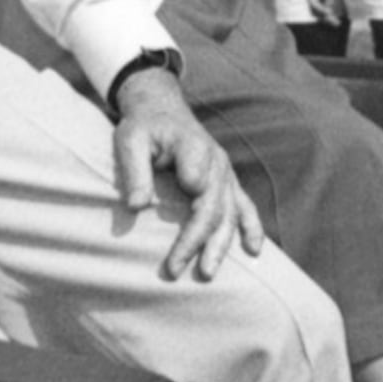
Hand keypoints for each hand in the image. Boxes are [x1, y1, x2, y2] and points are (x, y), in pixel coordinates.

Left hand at [103, 71, 267, 279]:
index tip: (172, 224)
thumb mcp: (129, 140)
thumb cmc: (143, 126)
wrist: (162, 109)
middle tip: (175, 270)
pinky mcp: (227, 182)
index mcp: (193, 146)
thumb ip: (135, 170)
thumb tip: (137, 206)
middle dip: (196, 241)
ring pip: (229, 213)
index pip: (197, 180)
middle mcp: (216, 161)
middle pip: (212, 207)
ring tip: (207, 273)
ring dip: (220, 244)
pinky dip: (252, 228)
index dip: (188, 206)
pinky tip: (253, 251)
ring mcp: (225, 173)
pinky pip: (245, 206)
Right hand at [307, 0, 348, 20]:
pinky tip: (338, 16)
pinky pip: (326, 6)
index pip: (313, 3)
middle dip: (324, 17)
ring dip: (328, 17)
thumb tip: (328, 5)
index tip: (330, 13)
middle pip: (315, 9)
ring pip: (321, 9)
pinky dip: (331, 12)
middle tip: (336, 23)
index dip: (322, 10)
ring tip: (338, 23)